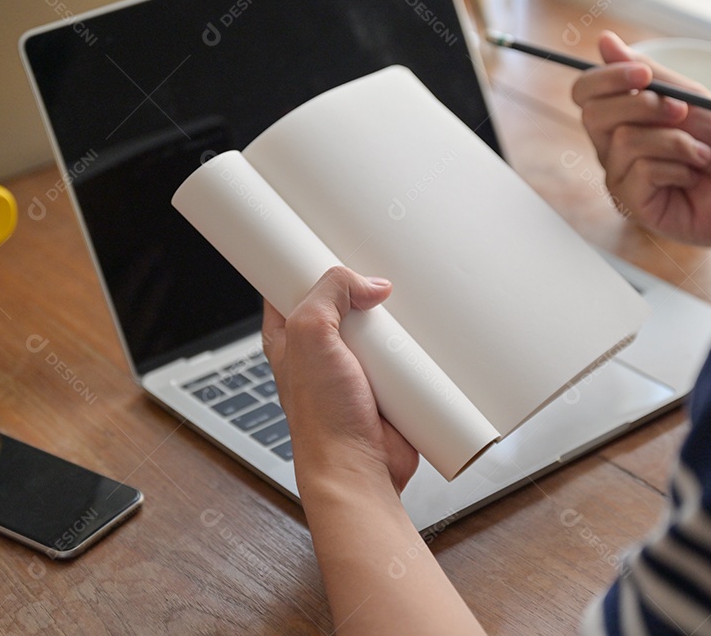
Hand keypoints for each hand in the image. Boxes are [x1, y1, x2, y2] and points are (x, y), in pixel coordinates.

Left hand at [263, 266, 418, 494]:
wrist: (360, 469)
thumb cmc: (321, 419)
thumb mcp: (310, 334)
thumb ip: (330, 293)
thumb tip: (367, 283)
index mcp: (289, 335)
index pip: (291, 284)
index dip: (306, 262)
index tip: (325, 241)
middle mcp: (320, 349)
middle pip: (342, 299)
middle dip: (359, 287)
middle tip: (374, 275)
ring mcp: (354, 366)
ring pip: (375, 325)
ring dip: (391, 317)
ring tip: (402, 303)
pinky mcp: (386, 383)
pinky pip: (402, 353)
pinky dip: (413, 345)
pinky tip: (421, 334)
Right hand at [572, 31, 710, 264]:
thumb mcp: (689, 97)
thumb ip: (647, 73)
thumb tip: (604, 40)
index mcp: (622, 121)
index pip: (586, 93)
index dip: (606, 78)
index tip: (643, 74)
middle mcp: (612, 149)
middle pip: (593, 114)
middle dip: (643, 106)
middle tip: (683, 112)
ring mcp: (620, 178)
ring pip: (625, 140)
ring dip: (675, 141)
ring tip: (700, 154)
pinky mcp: (632, 204)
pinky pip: (641, 170)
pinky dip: (678, 168)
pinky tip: (691, 177)